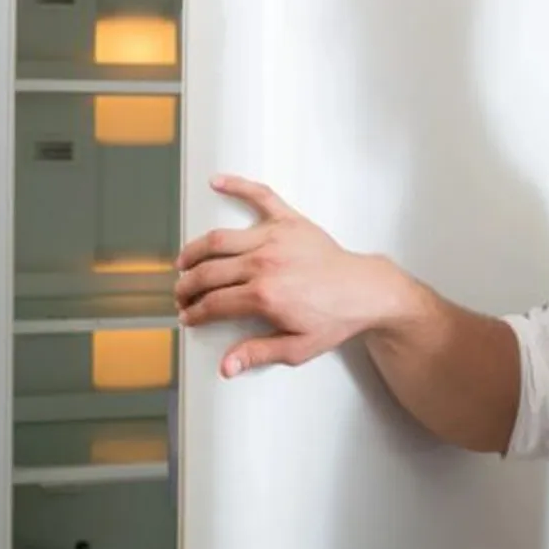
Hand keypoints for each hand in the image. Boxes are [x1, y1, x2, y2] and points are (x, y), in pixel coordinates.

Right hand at [175, 175, 392, 376]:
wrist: (365, 291)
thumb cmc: (335, 318)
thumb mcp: (297, 347)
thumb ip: (257, 354)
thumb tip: (226, 367)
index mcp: (264, 295)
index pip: (213, 303)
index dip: (195, 312)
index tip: (189, 315)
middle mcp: (265, 263)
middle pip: (209, 272)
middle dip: (188, 286)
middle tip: (182, 294)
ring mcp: (277, 238)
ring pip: (220, 239)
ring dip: (196, 250)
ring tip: (186, 261)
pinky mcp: (291, 221)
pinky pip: (261, 197)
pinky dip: (238, 185)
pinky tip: (218, 182)